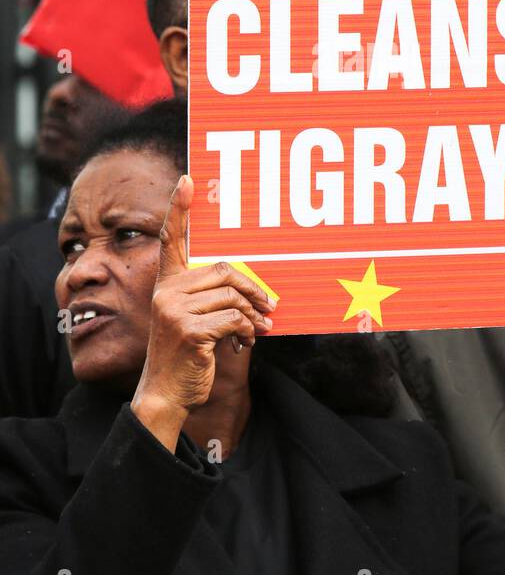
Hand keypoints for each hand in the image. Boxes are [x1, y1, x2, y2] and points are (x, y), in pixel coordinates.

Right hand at [131, 175, 274, 448]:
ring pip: (232, 295)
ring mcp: (174, 309)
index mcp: (167, 284)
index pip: (171, 238)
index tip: (187, 179)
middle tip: (268, 307)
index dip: (179, 209)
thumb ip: (212, 298)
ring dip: (254, 314)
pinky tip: (245, 341)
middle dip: (252, 289)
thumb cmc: (187, 356)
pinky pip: (234, 318)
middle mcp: (166, 291)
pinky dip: (247, 329)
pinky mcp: (187, 330)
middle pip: (224, 270)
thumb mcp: (193, 321)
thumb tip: (253, 287)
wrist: (167, 394)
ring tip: (258, 329)